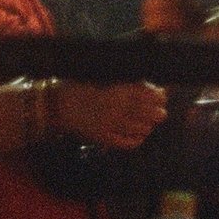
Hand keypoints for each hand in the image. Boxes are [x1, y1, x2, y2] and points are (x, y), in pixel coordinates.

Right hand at [52, 82, 166, 150]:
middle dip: (158, 112)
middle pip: (150, 113)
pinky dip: (138, 139)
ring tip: (151, 122)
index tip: (162, 95)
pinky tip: (139, 134)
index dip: (159, 96)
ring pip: (142, 129)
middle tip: (160, 111)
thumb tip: (147, 84)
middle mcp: (117, 108)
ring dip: (149, 125)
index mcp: (118, 90)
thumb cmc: (79, 85)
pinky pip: (129, 142)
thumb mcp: (103, 76)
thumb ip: (125, 81)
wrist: (56, 104)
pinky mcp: (104, 138)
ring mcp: (111, 125)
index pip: (149, 95)